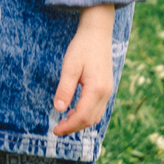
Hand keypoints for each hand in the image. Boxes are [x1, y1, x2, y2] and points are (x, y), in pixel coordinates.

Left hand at [50, 4, 117, 135]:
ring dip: (80, 122)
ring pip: (95, 116)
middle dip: (73, 127)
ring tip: (63, 121)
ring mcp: (108, 91)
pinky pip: (98, 108)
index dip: (69, 126)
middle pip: (90, 120)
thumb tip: (58, 109)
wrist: (97, 33)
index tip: (55, 130)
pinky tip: (74, 111)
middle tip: (57, 128)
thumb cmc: (82, 47)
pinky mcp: (106, 88)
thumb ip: (65, 89)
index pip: (82, 116)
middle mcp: (105, 93)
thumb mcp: (70, 66)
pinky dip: (86, 114)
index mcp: (97, 89)